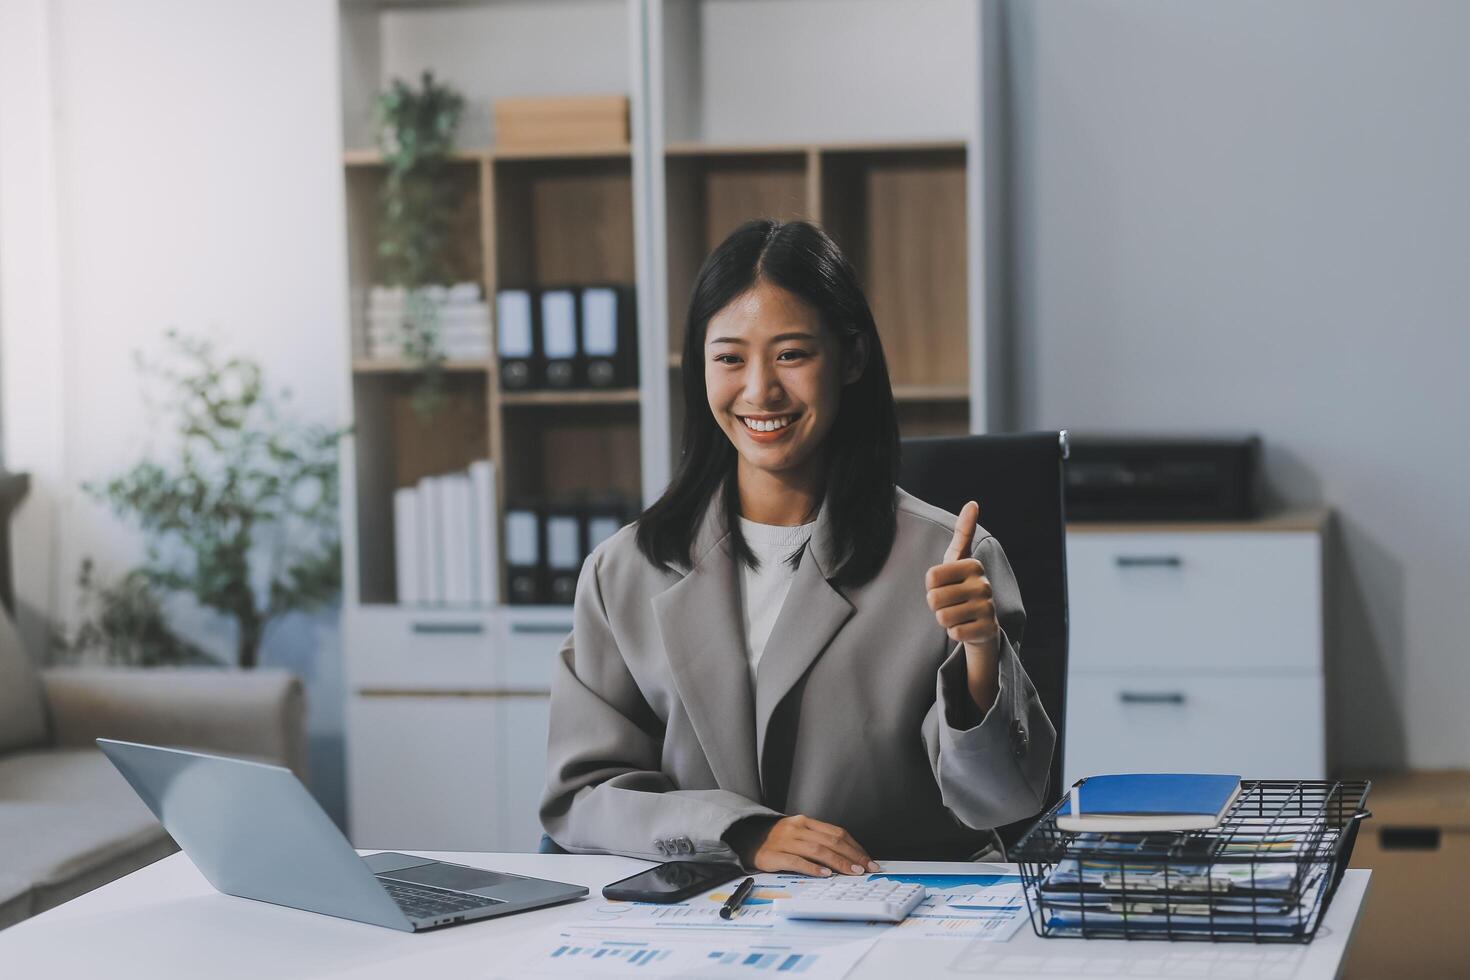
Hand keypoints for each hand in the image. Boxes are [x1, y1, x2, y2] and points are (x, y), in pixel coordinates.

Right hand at [728, 815, 878, 876]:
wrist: (746, 839)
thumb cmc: (777, 840)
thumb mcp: (799, 833)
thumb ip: (819, 841)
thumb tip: (847, 855)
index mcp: (806, 822)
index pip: (837, 833)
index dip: (855, 847)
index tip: (868, 860)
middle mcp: (797, 829)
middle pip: (831, 841)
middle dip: (852, 856)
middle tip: (866, 868)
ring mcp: (785, 841)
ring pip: (818, 850)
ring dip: (839, 862)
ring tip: (852, 872)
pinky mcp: (774, 855)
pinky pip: (797, 861)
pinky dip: (813, 868)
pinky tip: (825, 873)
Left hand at [925, 500, 1000, 710]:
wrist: (981, 622)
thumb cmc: (962, 586)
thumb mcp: (958, 559)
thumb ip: (963, 532)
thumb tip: (973, 502)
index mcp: (973, 565)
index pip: (930, 576)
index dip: (931, 585)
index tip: (945, 584)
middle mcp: (983, 585)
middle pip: (933, 598)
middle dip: (936, 604)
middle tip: (951, 602)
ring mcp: (987, 608)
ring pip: (942, 617)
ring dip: (945, 619)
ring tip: (958, 614)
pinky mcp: (987, 630)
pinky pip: (954, 633)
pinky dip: (954, 632)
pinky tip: (966, 626)